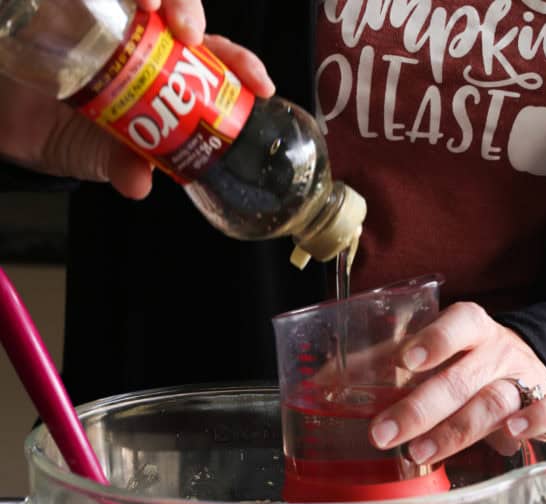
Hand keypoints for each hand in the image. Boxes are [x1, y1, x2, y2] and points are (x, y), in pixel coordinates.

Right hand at [0, 0, 274, 197]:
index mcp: (164, 75)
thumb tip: (140, 184)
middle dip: (192, 11)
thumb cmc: (68, 132)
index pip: (213, 60)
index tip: (260, 84)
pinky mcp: (73, 1)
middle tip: (187, 32)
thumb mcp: (99, 156)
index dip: (240, 66)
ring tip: (148, 7)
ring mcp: (108, 13)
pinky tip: (114, 1)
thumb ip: (120, 165)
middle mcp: (142, 38)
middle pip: (181, 10)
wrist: (12, 117)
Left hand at [369, 302, 545, 462]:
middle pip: (462, 378)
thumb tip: (323, 382)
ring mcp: (524, 377)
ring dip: (456, 430)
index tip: (405, 361)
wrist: (523, 363)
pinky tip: (513, 436)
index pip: (460, 323)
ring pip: (495, 402)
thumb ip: (383, 363)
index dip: (436, 340)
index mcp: (471, 329)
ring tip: (419, 452)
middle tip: (384, 433)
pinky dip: (538, 421)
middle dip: (420, 408)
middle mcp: (497, 351)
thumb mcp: (429, 352)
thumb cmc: (462, 359)